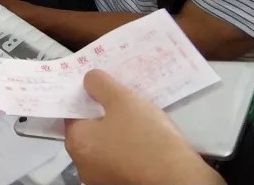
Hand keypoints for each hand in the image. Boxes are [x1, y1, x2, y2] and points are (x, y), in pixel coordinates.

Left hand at [65, 71, 221, 184]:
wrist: (180, 180)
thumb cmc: (147, 138)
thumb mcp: (123, 100)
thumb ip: (100, 85)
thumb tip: (88, 80)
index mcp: (76, 143)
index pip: (72, 113)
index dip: (86, 97)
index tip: (100, 87)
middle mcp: (82, 165)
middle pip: (89, 130)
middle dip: (103, 114)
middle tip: (122, 100)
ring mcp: (102, 179)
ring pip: (106, 146)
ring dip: (117, 133)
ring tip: (137, 118)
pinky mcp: (122, 184)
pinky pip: (120, 160)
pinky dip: (128, 149)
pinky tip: (145, 139)